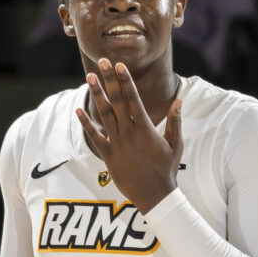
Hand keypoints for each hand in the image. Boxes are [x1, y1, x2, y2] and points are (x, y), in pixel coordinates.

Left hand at [78, 58, 183, 212]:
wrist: (154, 195)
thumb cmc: (167, 169)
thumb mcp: (176, 144)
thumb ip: (176, 122)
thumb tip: (179, 101)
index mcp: (145, 127)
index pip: (133, 97)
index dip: (125, 80)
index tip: (119, 65)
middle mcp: (129, 132)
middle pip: (117, 100)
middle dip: (109, 79)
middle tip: (102, 62)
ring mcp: (117, 143)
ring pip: (104, 113)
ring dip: (97, 94)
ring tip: (90, 77)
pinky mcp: (108, 155)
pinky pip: (94, 136)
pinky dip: (86, 123)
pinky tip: (78, 109)